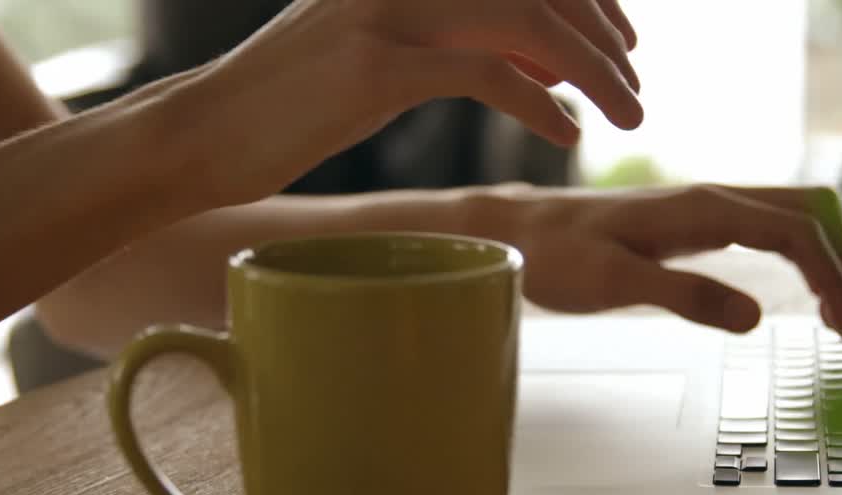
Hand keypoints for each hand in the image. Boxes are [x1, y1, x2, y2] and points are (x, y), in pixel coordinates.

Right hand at [158, 0, 642, 207]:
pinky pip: (484, 74)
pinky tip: (566, 135)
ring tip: (627, 111)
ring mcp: (386, 11)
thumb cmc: (295, 102)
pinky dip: (539, 104)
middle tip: (636, 87)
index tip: (624, 41)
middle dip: (604, 34)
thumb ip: (459, 39)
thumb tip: (546, 61)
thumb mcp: (382, 50)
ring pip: (526, 21)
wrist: (205, 132)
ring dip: (593, 69)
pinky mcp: (373, 67)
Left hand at [495, 184, 841, 342]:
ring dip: (828, 255)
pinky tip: (800, 288)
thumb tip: (753, 316)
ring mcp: (707, 205)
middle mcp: (713, 197)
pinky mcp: (697, 220)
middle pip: (812, 212)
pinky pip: (771, 224)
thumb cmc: (556, 257)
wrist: (519, 231)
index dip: (832, 278)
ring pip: (797, 213)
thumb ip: (683, 296)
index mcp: (702, 208)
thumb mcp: (613, 284)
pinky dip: (803, 252)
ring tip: (836, 313)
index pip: (797, 232)